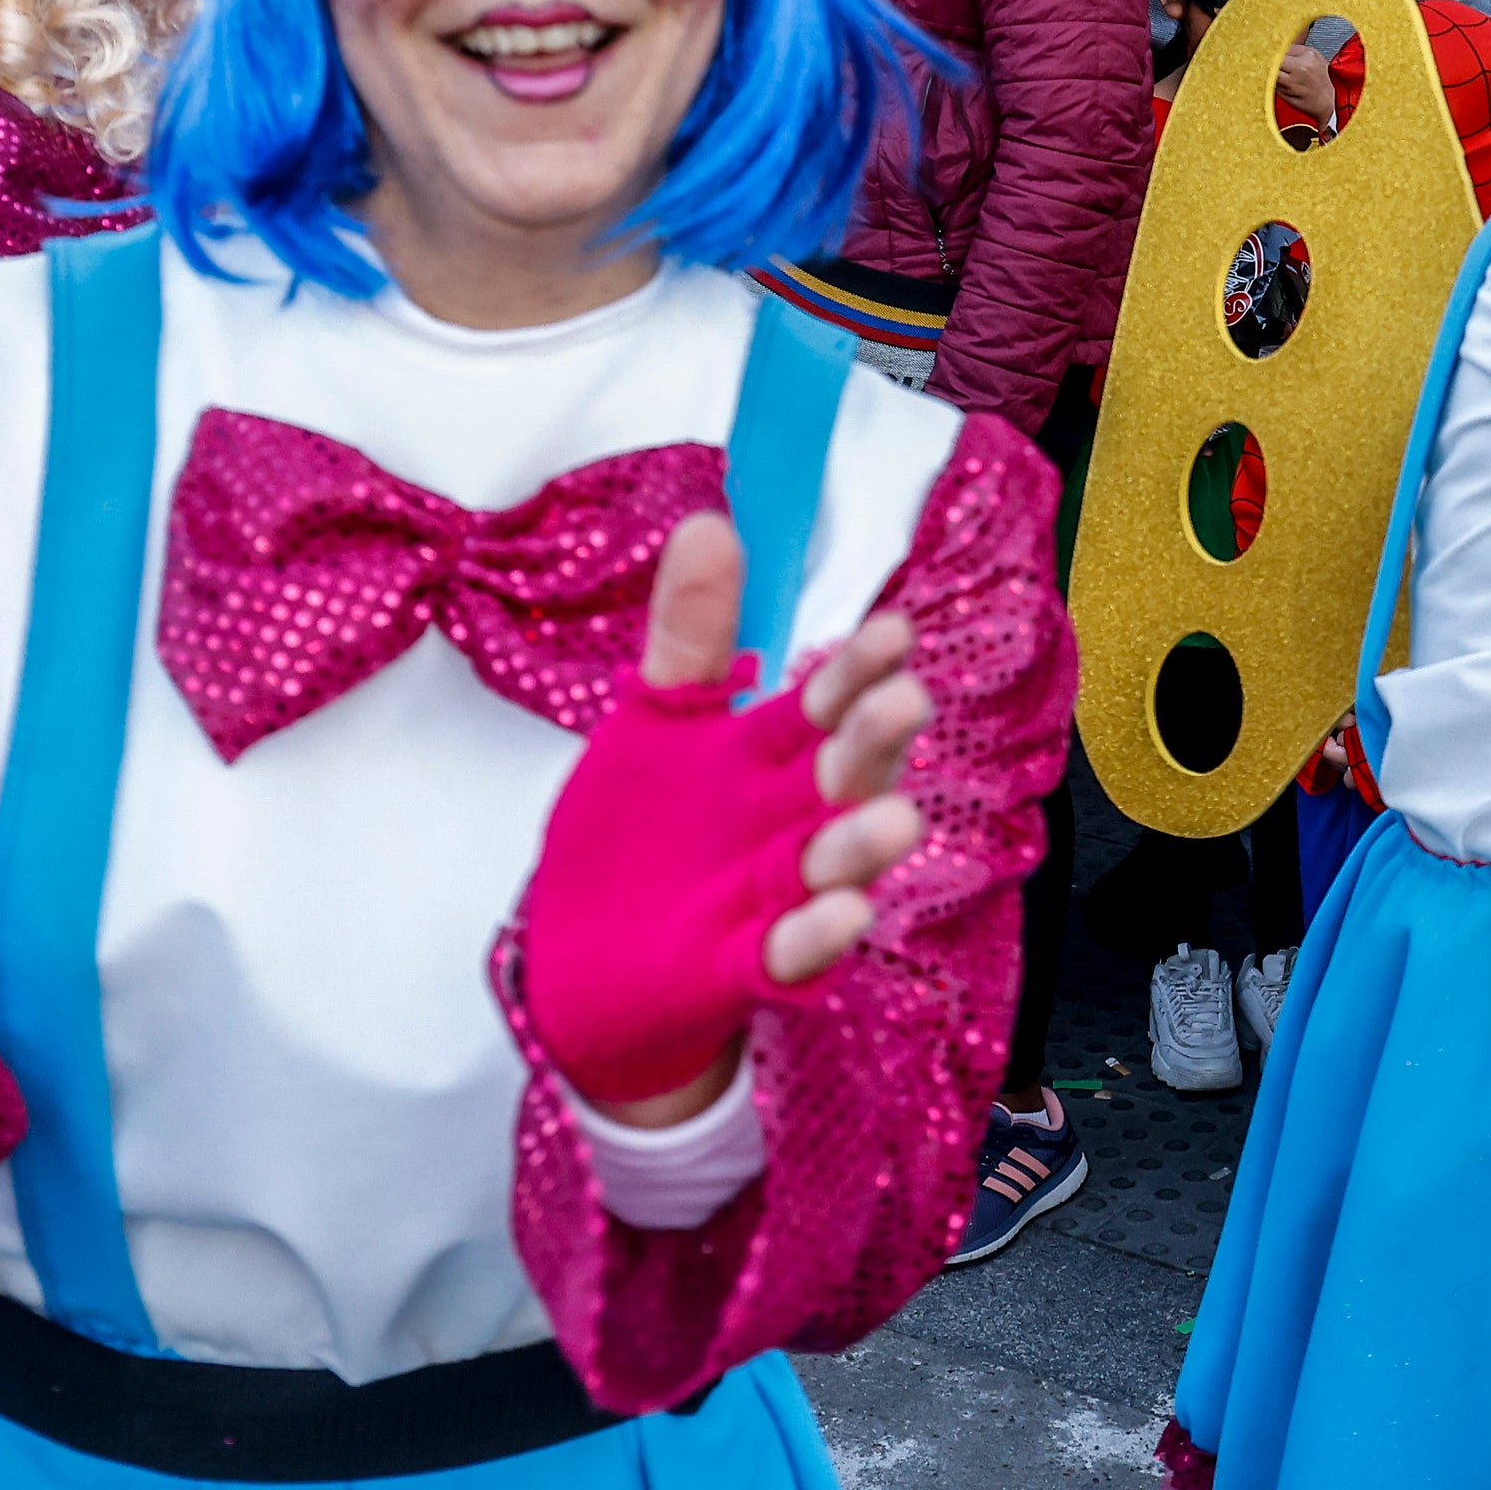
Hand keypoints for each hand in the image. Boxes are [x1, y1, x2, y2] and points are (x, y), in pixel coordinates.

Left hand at [522, 514, 938, 1129]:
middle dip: (875, 741)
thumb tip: (711, 521)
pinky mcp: (741, 968)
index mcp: (769, 756)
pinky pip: (788, 955)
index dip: (859, 669)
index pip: (826, 701)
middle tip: (904, 701)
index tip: (894, 629)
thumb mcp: (655, 724)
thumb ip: (690, 634)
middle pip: (844, 775)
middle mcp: (786, 821)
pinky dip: (815, 938)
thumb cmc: (639, 839)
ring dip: (864, 843)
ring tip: (897, 817)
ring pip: (831, 865)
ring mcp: (771, 897)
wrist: (586, 966)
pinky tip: (840, 914)